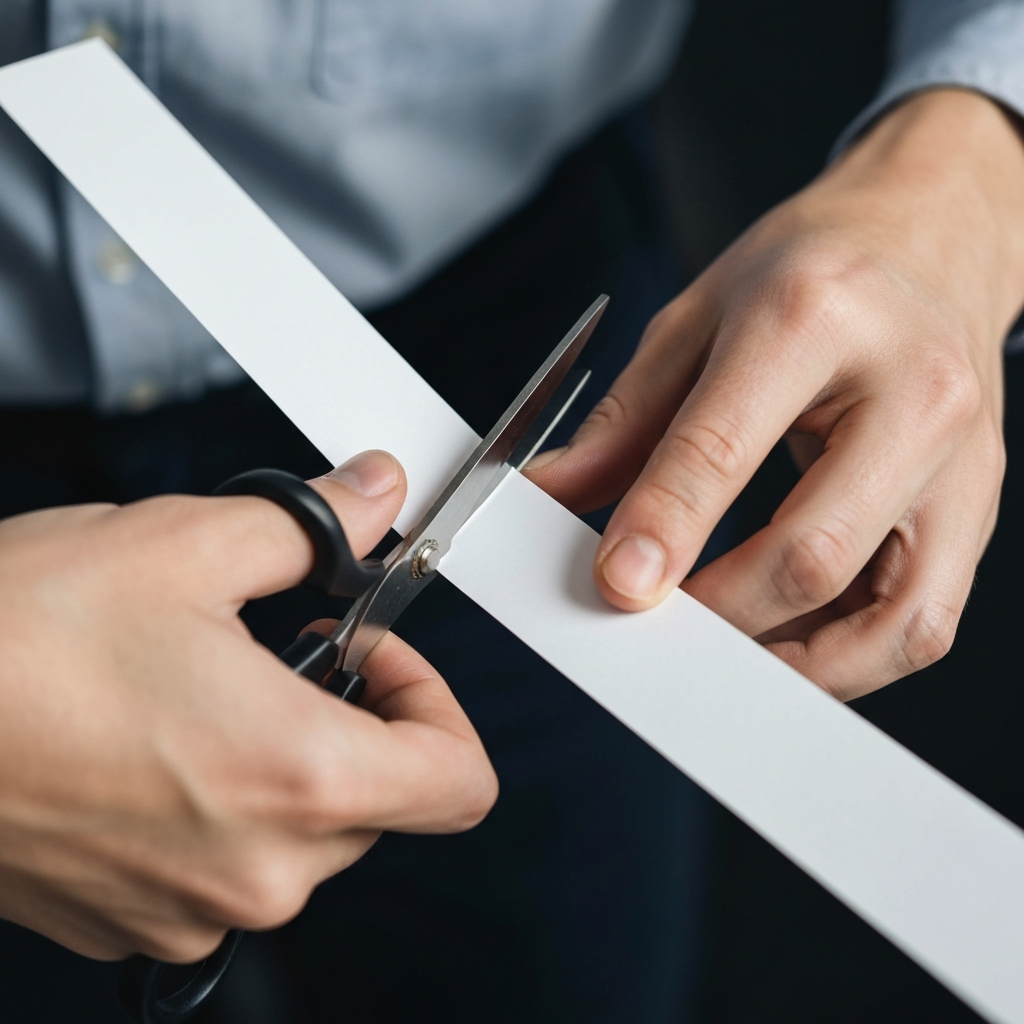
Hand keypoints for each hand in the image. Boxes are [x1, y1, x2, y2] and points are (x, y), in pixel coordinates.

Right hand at [0, 450, 496, 961]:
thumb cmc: (7, 643)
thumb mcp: (185, 543)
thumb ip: (313, 524)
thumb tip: (372, 496)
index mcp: (297, 776)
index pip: (461, 782)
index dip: (438, 703)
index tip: (382, 654)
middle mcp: (255, 867)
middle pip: (383, 800)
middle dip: (353, 717)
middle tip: (291, 649)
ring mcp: (188, 907)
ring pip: (302, 834)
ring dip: (281, 756)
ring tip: (206, 688)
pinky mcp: (129, 920)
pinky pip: (225, 864)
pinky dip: (218, 803)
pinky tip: (154, 740)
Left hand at [529, 89, 1023, 698]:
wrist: (932, 231)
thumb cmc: (811, 267)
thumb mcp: (695, 315)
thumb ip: (623, 420)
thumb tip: (551, 497)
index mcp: (813, 318)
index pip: (725, 448)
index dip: (663, 528)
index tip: (614, 585)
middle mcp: (909, 391)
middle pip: (813, 550)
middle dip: (721, 613)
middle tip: (655, 627)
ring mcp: (961, 458)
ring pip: (891, 616)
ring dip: (793, 662)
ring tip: (720, 657)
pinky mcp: (978, 504)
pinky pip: (924, 621)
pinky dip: (849, 659)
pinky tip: (786, 648)